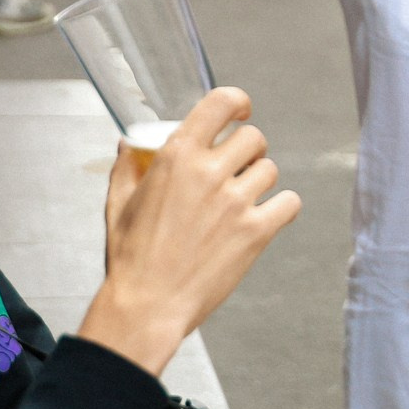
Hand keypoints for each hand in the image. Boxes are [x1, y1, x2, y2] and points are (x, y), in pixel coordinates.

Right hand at [78, 88, 301, 378]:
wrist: (147, 305)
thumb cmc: (131, 259)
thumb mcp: (118, 205)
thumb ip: (127, 168)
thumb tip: (128, 144)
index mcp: (177, 157)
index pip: (221, 103)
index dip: (238, 102)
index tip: (240, 112)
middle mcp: (210, 173)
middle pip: (253, 137)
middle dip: (248, 150)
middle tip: (237, 168)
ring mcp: (236, 202)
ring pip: (270, 168)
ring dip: (260, 179)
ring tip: (243, 198)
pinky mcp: (256, 232)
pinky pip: (289, 203)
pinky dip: (282, 207)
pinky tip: (266, 216)